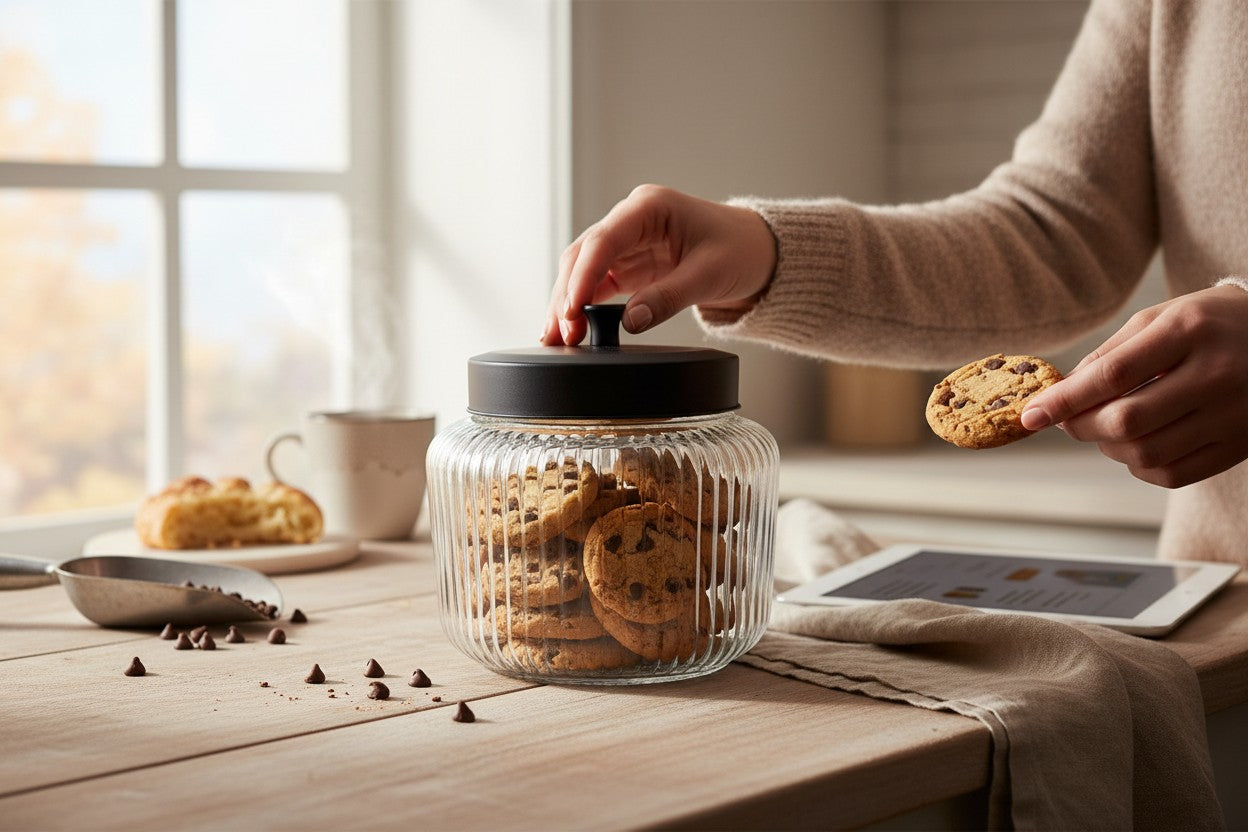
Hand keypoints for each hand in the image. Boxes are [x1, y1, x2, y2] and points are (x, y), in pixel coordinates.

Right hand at [541, 184, 775, 344]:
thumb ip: (669, 297)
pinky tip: (572, 330)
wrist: (757, 252)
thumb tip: (630, 322)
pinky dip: (582, 307)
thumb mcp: (710, 274)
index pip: (603, 240)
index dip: (582, 276)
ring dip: (568, 304)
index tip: (571, 309)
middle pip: (584, 256)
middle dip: (567, 295)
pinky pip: (596, 285)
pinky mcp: (629, 265)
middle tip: (562, 334)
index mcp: (649, 207)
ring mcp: (627, 243)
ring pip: (583, 271)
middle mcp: (630, 220)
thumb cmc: (740, 250)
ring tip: (557, 339)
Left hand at [1021, 284, 1247, 487]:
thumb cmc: (1209, 324)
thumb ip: (1110, 355)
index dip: (1065, 400)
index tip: (1031, 415)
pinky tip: (1137, 445)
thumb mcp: (1160, 318)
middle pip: (1127, 420)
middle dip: (1082, 426)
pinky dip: (1140, 465)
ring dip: (1109, 447)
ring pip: (1146, 453)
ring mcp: (1233, 414)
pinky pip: (1173, 474)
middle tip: (1068, 421)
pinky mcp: (1240, 445)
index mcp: (1189, 331)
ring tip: (1107, 427)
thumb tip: (1061, 394)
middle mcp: (1216, 374)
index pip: (1114, 374)